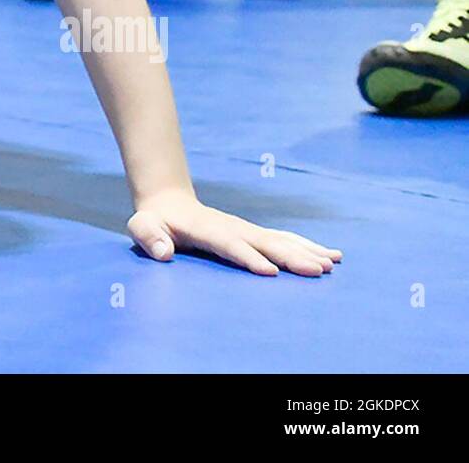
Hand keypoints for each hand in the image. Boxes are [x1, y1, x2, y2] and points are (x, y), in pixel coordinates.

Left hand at [128, 190, 341, 276]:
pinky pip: (284, 240)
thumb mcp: (142, 227)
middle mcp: (232, 228)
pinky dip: (307, 246)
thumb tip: (162, 251)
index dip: (247, 257)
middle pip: (263, 242)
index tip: (270, 271)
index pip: (229, 245)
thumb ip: (149, 237)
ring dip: (306, 251)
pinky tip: (330, 255)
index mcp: (206, 230)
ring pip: (279, 240)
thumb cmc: (154, 221)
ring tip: (332, 263)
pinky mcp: (254, 234)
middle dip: (290, 256)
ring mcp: (245, 229)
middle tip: (317, 270)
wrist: (168, 202)